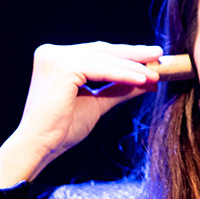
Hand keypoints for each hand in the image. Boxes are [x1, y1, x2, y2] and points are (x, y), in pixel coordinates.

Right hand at [0, 42, 162, 187]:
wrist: (39, 147)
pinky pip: (101, 70)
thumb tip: (148, 81)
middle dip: (134, 55)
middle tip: (160, 57)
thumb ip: (119, 89)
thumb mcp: (97, 104)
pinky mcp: (62, 67)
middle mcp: (52, 53)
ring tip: (156, 74)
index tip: (151, 59)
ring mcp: (55, 58)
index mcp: (56, 58)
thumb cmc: (61, 129)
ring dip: (133, 67)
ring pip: (104, 59)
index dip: (126, 56)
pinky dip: (124, 75)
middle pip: (103, 52)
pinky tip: (142, 80)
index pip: (98, 53)